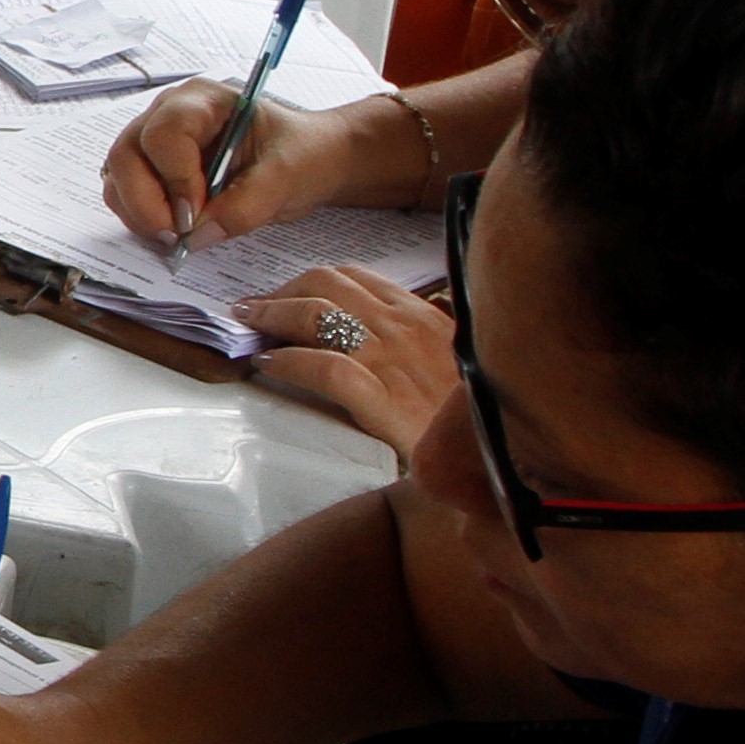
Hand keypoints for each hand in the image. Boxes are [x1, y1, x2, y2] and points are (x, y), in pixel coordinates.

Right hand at [101, 77, 354, 248]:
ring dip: (139, 214)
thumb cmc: (301, 153)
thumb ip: (244, 205)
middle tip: (176, 236)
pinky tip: (173, 231)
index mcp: (203, 100)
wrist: (308, 161)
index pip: (164, 133)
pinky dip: (141, 219)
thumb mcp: (286, 177)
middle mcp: (168, 115)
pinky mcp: (152, 172)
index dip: (174, 178)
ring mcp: (154, 143)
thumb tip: (197, 236)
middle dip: (145, 202)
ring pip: (117, 178)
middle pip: (126, 154)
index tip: (196, 215)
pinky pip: (125, 196)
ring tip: (177, 237)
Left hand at [241, 264, 454, 453]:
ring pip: (317, 315)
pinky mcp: (384, 399)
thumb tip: (400, 326)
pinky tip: (266, 364)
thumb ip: (427, 340)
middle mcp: (406, 328)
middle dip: (282, 291)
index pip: (357, 278)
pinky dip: (287, 360)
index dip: (311, 282)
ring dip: (272, 315)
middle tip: (252, 308)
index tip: (284, 294)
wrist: (496, 465)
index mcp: (425, 317)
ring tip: (247, 326)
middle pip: (327, 284)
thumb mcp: (458, 365)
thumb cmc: (469, 420)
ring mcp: (393, 361)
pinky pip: (324, 368)